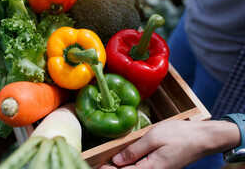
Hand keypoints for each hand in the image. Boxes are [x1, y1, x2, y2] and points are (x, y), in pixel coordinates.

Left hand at [99, 120, 239, 168]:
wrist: (203, 138)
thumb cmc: (179, 135)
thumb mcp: (153, 138)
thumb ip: (134, 150)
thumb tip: (117, 161)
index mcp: (152, 168)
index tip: (96, 166)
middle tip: (97, 165)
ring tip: (107, 163)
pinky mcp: (162, 167)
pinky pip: (142, 168)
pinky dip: (131, 166)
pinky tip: (124, 160)